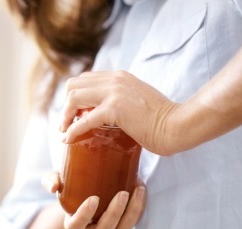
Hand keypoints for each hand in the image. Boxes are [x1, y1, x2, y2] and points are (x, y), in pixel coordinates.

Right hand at [42, 171, 146, 228]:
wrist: (91, 181)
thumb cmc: (74, 182)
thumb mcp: (60, 177)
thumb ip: (52, 180)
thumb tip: (53, 187)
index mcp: (75, 219)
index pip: (75, 226)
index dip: (84, 216)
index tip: (94, 198)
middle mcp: (93, 226)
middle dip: (114, 214)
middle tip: (122, 193)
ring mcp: (110, 225)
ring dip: (131, 213)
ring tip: (137, 191)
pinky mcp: (125, 219)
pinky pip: (134, 221)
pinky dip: (140, 207)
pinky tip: (141, 188)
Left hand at [60, 70, 178, 154]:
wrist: (176, 124)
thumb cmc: (160, 118)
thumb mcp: (137, 99)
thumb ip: (122, 98)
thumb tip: (109, 111)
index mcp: (119, 76)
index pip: (85, 79)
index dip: (74, 95)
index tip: (73, 113)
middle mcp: (114, 79)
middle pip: (73, 84)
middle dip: (65, 104)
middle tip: (66, 122)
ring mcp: (114, 92)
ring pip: (74, 97)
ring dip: (65, 116)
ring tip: (64, 131)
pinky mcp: (115, 109)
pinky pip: (84, 119)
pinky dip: (72, 130)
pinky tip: (68, 139)